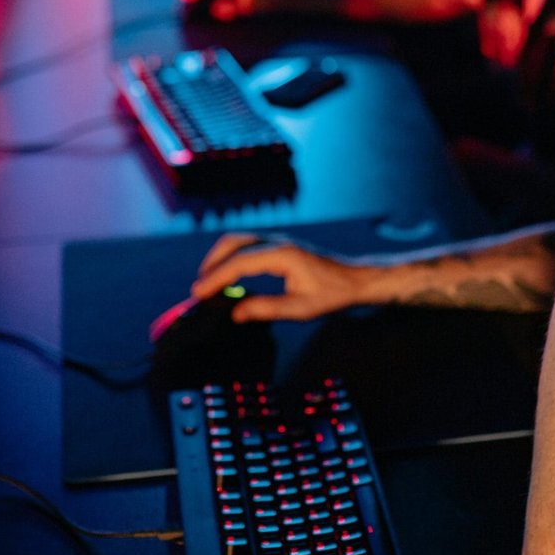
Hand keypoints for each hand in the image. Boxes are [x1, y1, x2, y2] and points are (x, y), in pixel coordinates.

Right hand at [191, 234, 377, 321]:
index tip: (199, 293)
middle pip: (232, 244)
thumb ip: (266, 309)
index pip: (238, 263)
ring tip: (208, 282)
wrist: (355, 279)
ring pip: (238, 241)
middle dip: (211, 264)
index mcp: (282, 255)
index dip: (215, 278)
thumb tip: (236, 313)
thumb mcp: (300, 309)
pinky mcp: (279, 246)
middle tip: (198, 289)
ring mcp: (278, 241)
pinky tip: (228, 276)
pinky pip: (247, 246)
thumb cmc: (332, 294)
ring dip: (219, 259)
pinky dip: (231, 257)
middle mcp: (277, 242)